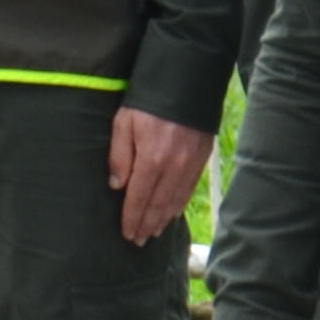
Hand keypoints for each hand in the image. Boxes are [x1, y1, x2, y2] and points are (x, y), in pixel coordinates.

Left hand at [108, 101, 209, 246]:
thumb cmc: (148, 99)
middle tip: (138, 241)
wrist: (186, 78)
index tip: (127, 234)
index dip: (132, 219)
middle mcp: (173, 167)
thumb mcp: (124, 122)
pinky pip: (189, 189)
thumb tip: (117, 186)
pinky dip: (179, 205)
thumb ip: (119, 156)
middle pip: (157, 205)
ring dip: (163, 219)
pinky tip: (172, 213)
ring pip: (175, 201)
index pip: (138, 198)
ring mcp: (190, 164)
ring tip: (153, 232)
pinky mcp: (202, 158)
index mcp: (151, 159)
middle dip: (146, 224)